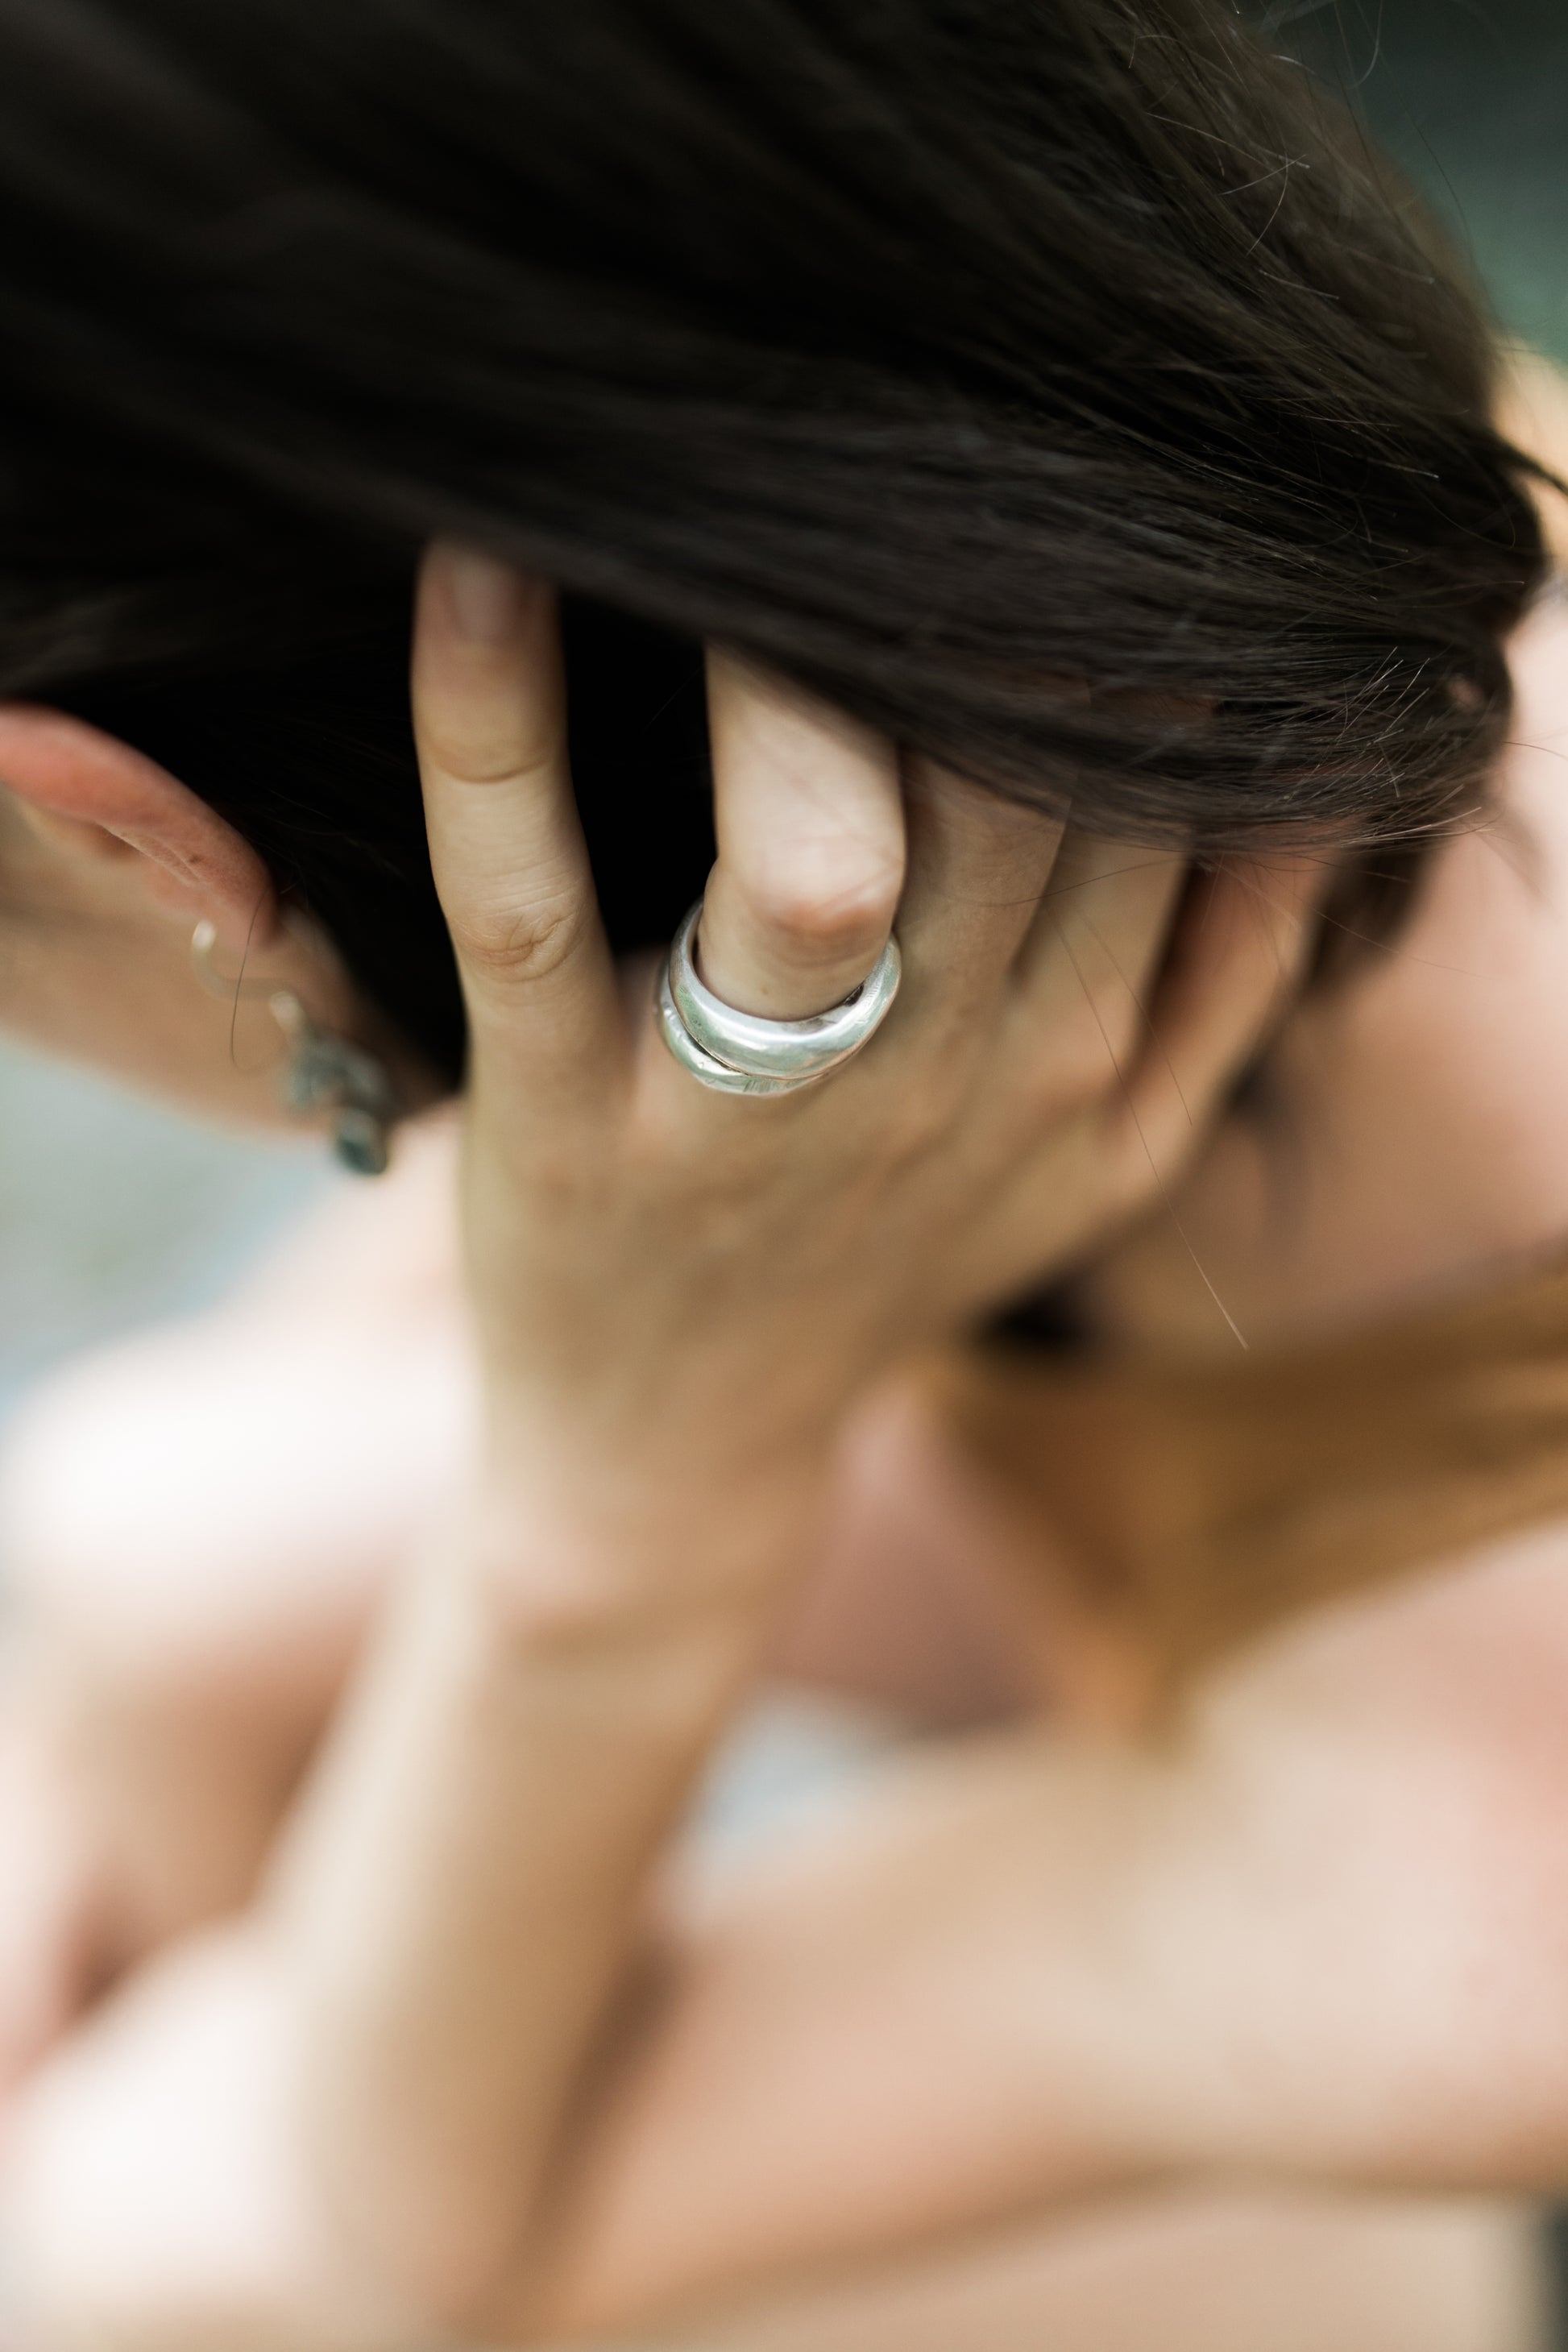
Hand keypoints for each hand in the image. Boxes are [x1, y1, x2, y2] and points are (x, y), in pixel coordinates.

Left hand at [416, 547, 1314, 1555]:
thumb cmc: (888, 1259)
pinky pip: (529, 908)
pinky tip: (481, 566)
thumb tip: (1317, 784)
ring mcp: (744, 1112)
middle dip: (981, 612)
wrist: (686, 1447)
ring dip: (793, 672)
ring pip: (811, 858)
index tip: (1076, 470)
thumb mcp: (1108, 1164)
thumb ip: (1225, 986)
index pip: (1148, 798)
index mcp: (1074, 1066)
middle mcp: (935, 1085)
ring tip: (749, 485)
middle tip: (906, 434)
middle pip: (1005, 801)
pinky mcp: (564, 1119)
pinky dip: (494, 734)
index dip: (1125, 624)